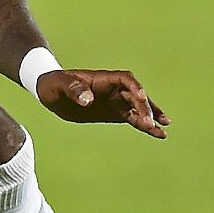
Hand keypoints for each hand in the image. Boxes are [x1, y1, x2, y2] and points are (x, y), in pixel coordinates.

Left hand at [37, 69, 170, 138]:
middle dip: (144, 108)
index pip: (125, 80)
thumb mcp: (60, 84)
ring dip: (151, 117)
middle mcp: (113, 89)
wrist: (50, 93)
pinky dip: (145, 126)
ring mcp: (116, 101)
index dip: (135, 88)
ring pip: (138, 108)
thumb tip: (87, 100)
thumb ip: (73, 89)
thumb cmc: (54, 84)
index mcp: (103, 79)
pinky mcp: (115, 114)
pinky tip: (158, 133)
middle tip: (149, 122)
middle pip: (136, 96)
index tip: (141, 98)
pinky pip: (134, 119)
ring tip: (163, 129)